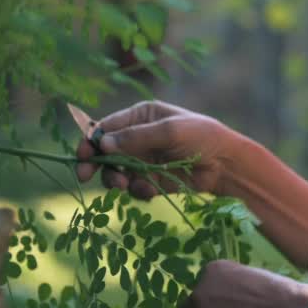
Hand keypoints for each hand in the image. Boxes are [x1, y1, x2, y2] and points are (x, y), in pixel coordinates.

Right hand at [75, 100, 238, 198]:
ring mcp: (144, 160)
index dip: (91, 140)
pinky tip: (150, 191)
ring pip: (116, 171)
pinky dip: (137, 190)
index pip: (107, 126)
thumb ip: (136, 137)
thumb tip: (103, 143)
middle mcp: (138, 137)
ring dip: (115, 179)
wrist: (226, 164)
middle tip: (85, 176)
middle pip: (105, 151)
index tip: (81, 155)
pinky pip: (134, 187)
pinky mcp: (152, 180)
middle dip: (95, 163)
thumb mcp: (169, 131)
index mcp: (141, 116)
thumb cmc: (201, 137)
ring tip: (123, 185)